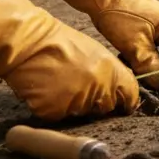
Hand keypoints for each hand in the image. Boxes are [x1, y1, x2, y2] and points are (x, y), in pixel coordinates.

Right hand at [0, 0, 139, 120]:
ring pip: (81, 113)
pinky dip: (52, 107)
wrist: (28, 43)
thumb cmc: (59, 43)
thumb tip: (118, 91)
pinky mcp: (54, 112)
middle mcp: (98, 90)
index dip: (126, 101)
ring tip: (59, 82)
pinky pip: (58, 115)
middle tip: (79, 87)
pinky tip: (46, 89)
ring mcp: (76, 103)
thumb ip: (110, 73)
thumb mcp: (95, 52)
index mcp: (112, 72)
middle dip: (97, 102)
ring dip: (73, 104)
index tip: (122, 105)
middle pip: (105, 108)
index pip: (130, 96)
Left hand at [38, 0, 158, 90]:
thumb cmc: (120, 16)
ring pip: (157, 50)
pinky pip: (147, 45)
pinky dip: (139, 55)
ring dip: (147, 63)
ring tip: (132, 71)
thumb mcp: (135, 45)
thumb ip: (151, 65)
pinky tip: (126, 60)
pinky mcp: (143, 24)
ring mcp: (156, 23)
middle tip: (145, 83)